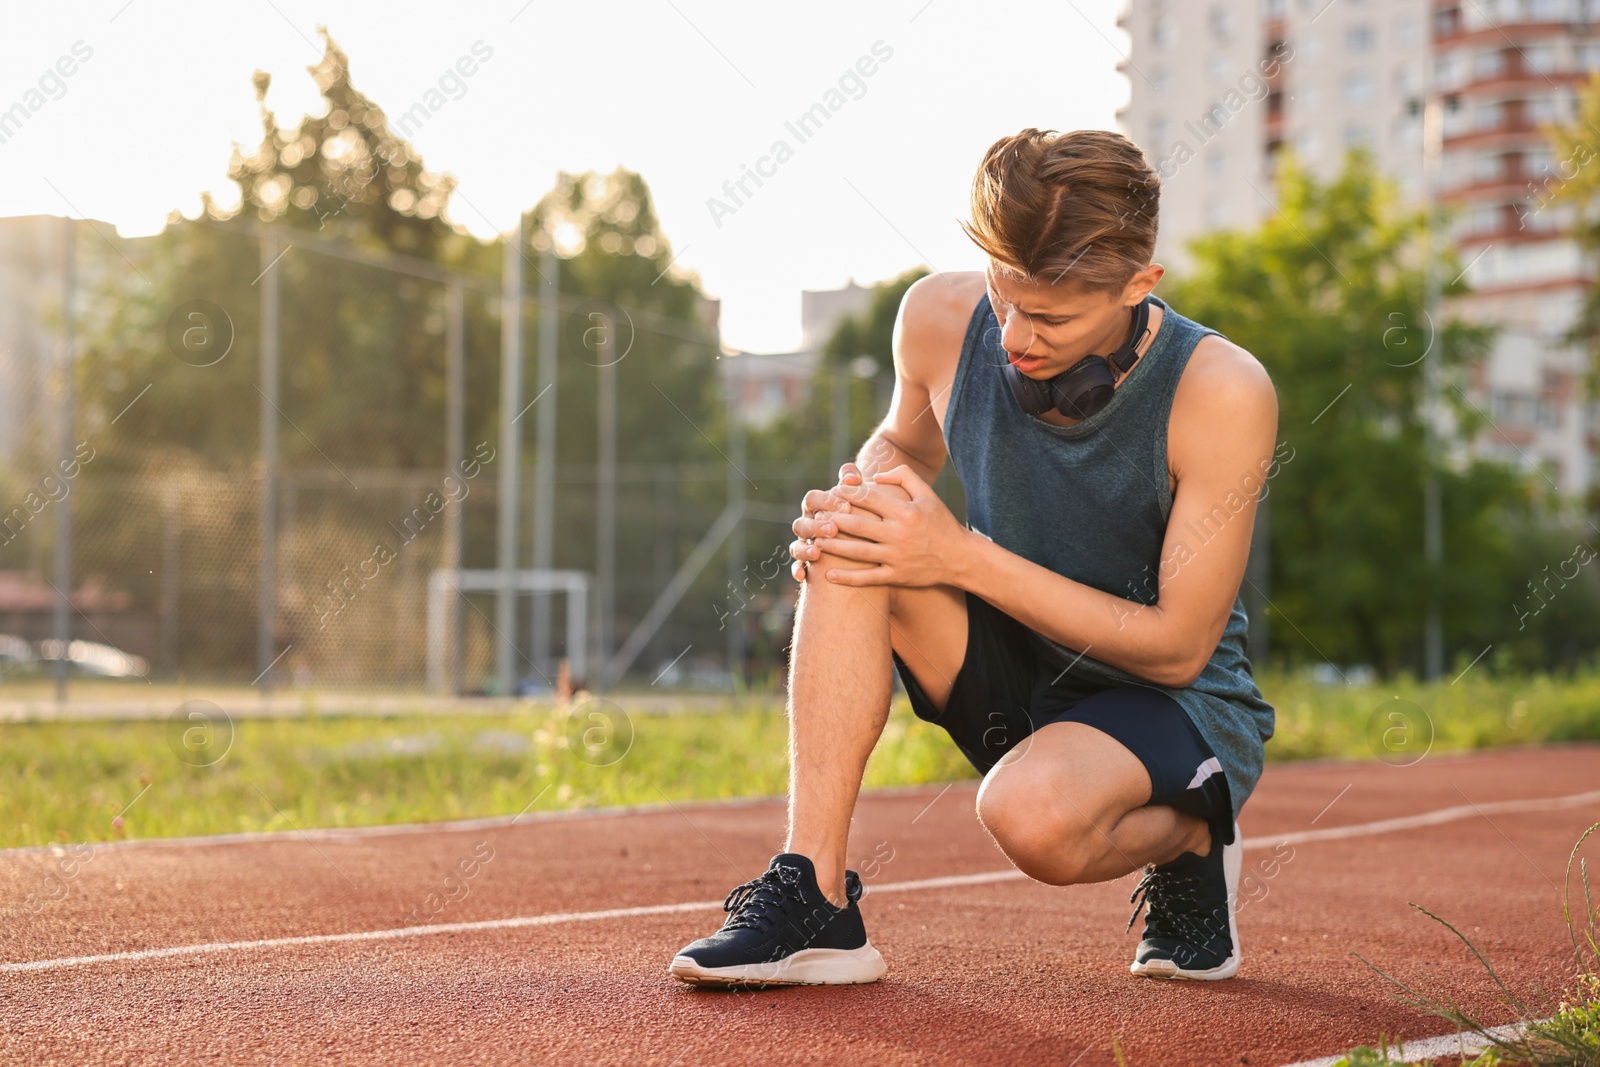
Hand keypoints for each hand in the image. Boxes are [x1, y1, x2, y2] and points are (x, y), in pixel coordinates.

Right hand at [788, 463, 865, 581]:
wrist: (867, 543)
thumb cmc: (863, 514)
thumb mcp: (861, 499)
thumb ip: (854, 484)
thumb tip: (852, 478)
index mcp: (817, 507)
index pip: (813, 499)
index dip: (826, 502)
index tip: (846, 507)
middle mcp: (808, 525)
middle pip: (802, 523)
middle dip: (816, 526)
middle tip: (833, 530)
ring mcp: (805, 545)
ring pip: (796, 545)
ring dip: (804, 549)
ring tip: (817, 553)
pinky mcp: (806, 563)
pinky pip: (797, 567)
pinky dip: (797, 570)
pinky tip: (802, 576)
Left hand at [809, 465, 967, 587]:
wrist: (961, 557)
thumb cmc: (941, 522)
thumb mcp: (927, 494)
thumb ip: (903, 476)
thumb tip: (875, 476)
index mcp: (905, 511)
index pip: (869, 498)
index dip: (847, 494)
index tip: (832, 493)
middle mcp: (899, 533)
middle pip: (857, 524)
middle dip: (832, 520)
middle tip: (815, 518)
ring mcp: (897, 556)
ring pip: (857, 551)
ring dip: (833, 547)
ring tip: (814, 543)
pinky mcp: (897, 576)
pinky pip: (868, 578)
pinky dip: (847, 578)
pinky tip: (828, 575)